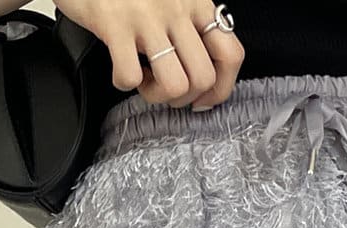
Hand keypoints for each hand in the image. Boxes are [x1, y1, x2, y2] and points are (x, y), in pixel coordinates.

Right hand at [58, 0, 243, 108]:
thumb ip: (190, 24)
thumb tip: (204, 72)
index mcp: (196, 3)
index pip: (231, 55)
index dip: (221, 88)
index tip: (203, 100)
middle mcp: (177, 9)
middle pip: (203, 79)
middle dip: (184, 98)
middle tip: (165, 89)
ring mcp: (147, 17)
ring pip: (175, 85)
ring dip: (157, 95)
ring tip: (144, 81)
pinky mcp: (115, 25)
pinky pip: (130, 76)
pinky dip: (123, 83)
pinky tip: (119, 70)